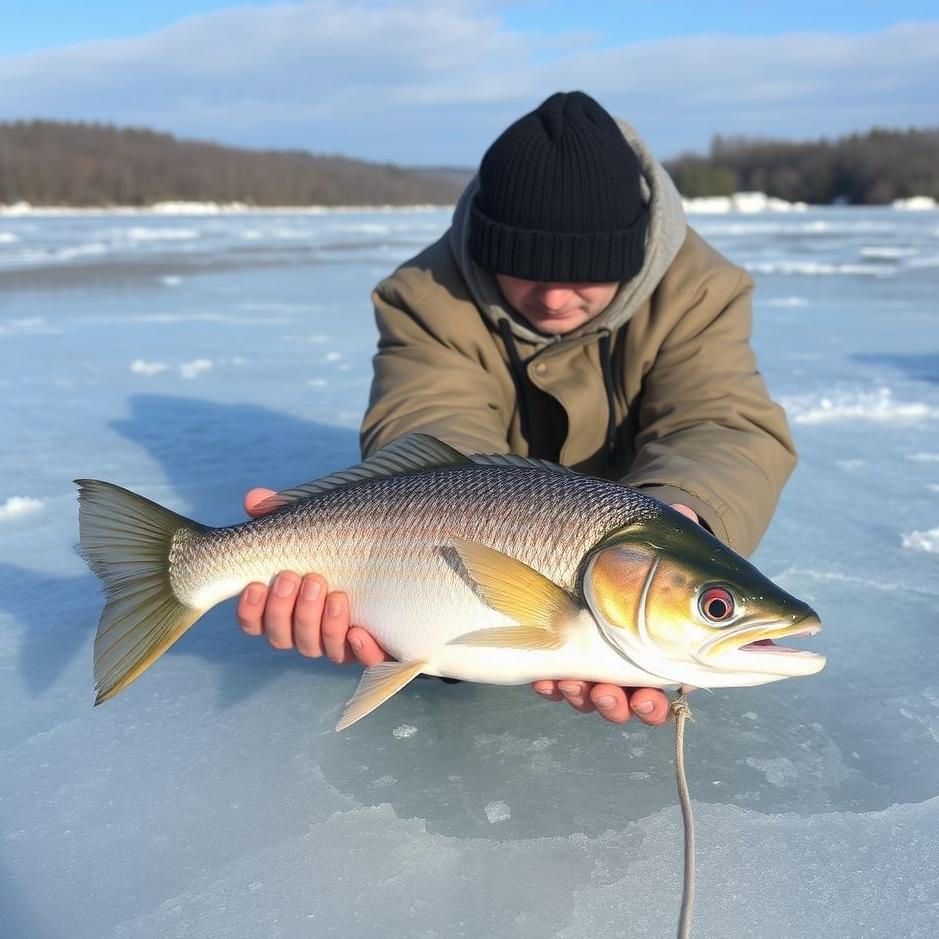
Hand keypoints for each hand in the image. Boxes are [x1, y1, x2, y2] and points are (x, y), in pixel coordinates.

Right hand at [236, 488, 389, 666]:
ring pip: (319, 647)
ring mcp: (340, 641)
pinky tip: (359, 630)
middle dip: (287, 610)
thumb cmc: (342, 538)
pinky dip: (360, 649)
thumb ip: (283, 512)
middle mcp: (307, 629)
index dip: (250, 610)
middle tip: (299, 578)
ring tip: (333, 593)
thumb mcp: (315, 522)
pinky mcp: (376, 646)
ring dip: (322, 624)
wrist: (398, 548)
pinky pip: (366, 661)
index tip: (254, 585)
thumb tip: (253, 499)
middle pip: (284, 637)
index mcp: (285, 606)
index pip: (255, 621)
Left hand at [530, 502, 699, 724]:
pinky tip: (545, 681)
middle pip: (628, 703)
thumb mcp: (655, 539)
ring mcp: (596, 661)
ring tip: (574, 686)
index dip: (652, 704)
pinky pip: (559, 683)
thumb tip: (683, 512)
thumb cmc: (639, 549)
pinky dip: (554, 687)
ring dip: (587, 699)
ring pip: (594, 698)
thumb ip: (673, 533)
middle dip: (620, 707)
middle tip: (608, 695)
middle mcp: (630, 661)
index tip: (643, 697)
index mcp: (661, 645)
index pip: (661, 688)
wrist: (598, 543)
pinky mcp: (563, 655)